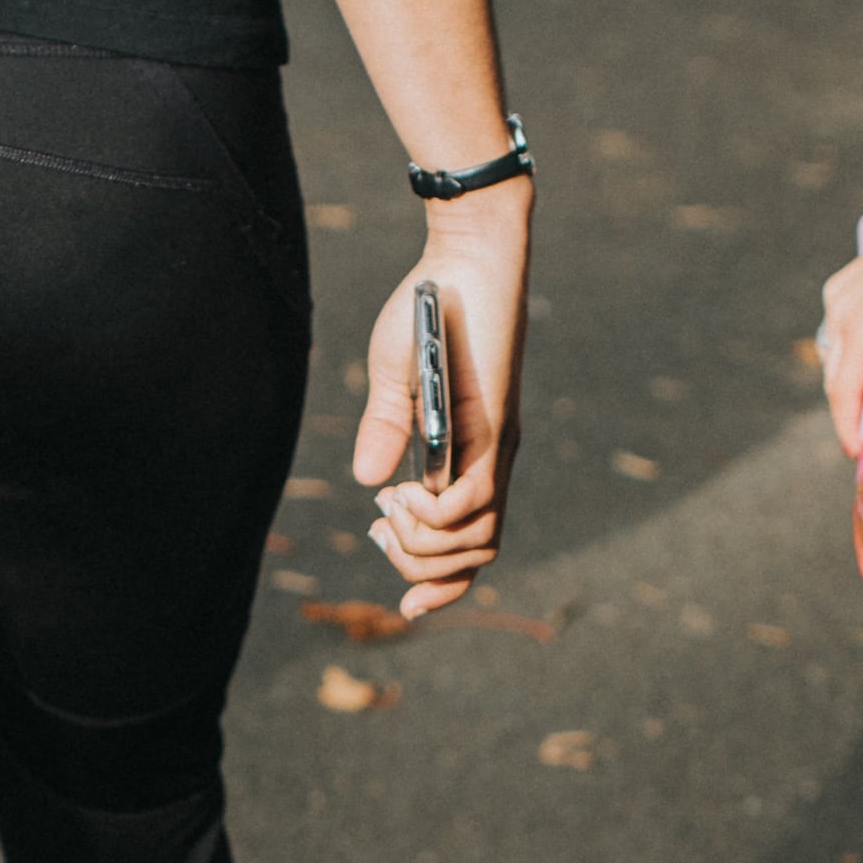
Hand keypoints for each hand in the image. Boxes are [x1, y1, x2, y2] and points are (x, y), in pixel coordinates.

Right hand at [351, 187, 525, 621]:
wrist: (464, 258)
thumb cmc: (430, 311)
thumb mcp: (394, 380)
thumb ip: (385, 430)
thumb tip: (366, 482)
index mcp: (474, 458)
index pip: (475, 544)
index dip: (446, 585)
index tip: (406, 604)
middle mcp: (493, 462)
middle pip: (477, 556)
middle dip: (421, 566)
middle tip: (382, 529)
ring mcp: (496, 449)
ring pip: (477, 541)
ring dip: (425, 544)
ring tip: (392, 511)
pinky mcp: (494, 430)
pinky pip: (472, 503)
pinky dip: (433, 514)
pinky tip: (401, 493)